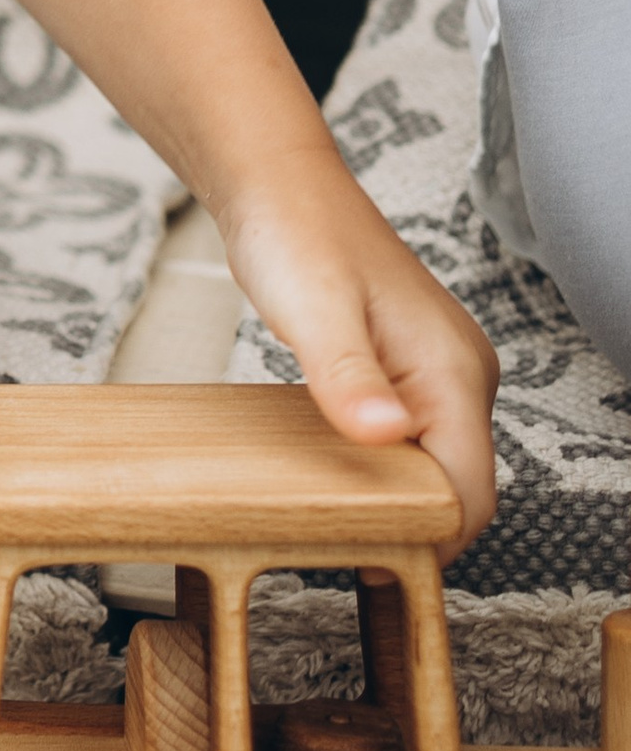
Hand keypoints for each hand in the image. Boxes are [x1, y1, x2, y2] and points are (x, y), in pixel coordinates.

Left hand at [219, 149, 498, 543]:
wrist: (280, 187)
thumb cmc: (296, 236)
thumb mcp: (313, 311)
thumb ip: (348, 376)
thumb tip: (385, 434)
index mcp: (452, 370)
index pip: (471, 490)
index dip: (432, 538)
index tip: (372, 563)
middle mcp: (461, 374)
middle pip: (460, 486)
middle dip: (415, 527)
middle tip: (345, 551)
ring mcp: (439, 372)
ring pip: (437, 465)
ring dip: (398, 500)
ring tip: (338, 525)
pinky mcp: (411, 370)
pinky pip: (414, 440)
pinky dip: (385, 468)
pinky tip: (341, 478)